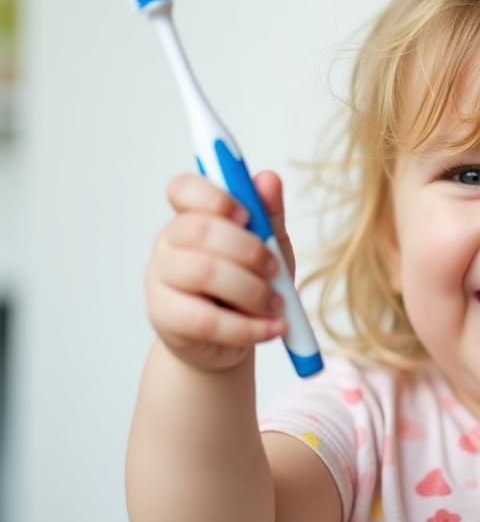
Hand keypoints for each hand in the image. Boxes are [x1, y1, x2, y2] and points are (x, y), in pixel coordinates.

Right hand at [145, 170, 296, 372]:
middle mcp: (169, 244)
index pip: (183, 189)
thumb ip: (268, 214)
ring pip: (202, 272)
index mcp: (191, 217)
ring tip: (277, 303)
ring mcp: (161, 281)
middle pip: (196, 230)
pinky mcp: (165, 318)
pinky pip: (206, 320)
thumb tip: (268, 180)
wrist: (227, 342)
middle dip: (247, 249)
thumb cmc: (246, 286)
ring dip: (251, 289)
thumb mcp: (268, 247)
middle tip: (275, 269)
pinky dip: (249, 326)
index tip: (247, 215)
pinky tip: (274, 327)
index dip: (215, 197)